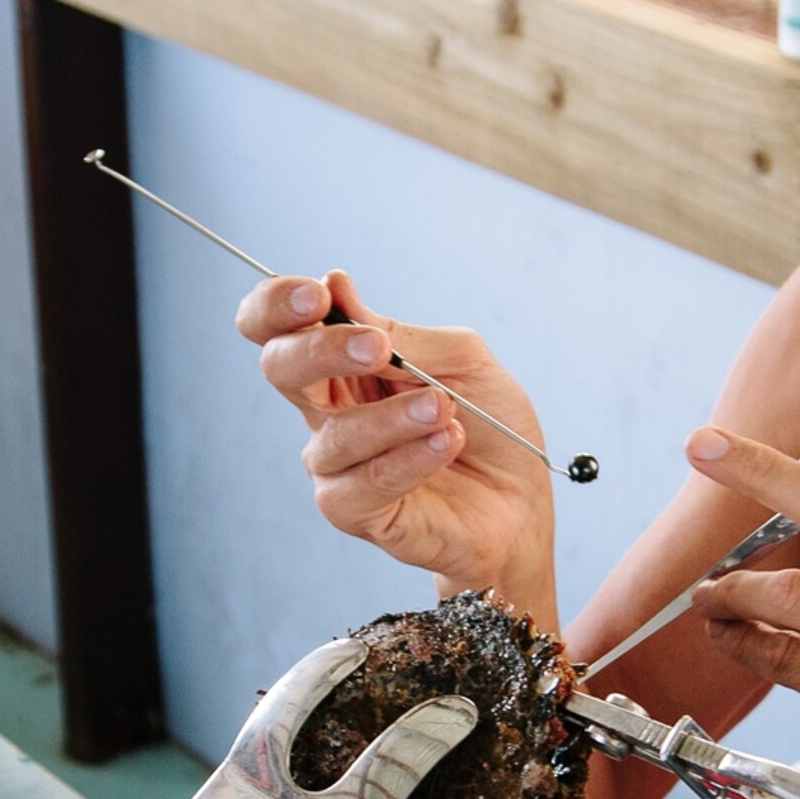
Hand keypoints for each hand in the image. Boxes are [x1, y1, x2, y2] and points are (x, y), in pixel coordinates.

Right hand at [238, 269, 555, 612]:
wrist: (521, 500)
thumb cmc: (489, 427)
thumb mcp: (461, 361)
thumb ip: (400, 334)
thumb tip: (336, 286)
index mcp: (344, 363)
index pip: (279, 326)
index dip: (278, 304)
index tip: (319, 295)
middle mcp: (328, 410)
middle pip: (280, 368)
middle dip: (319, 350)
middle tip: (375, 348)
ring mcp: (336, 464)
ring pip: (336, 434)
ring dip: (395, 417)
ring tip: (445, 409)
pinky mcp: (354, 512)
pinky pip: (366, 482)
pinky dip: (410, 458)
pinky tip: (446, 441)